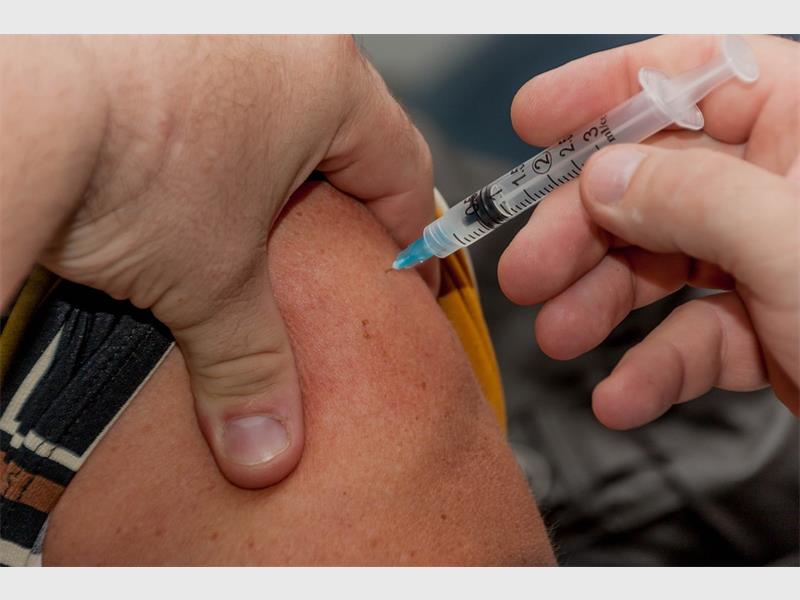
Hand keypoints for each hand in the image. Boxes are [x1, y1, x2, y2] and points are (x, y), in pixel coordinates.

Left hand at [0, 35, 434, 487]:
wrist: (5, 94)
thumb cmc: (117, 155)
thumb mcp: (206, 279)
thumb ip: (251, 363)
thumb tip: (267, 446)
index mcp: (328, 78)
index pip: (403, 168)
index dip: (406, 239)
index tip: (394, 281)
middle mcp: (277, 32)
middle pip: (339, 133)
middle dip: (331, 204)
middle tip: (319, 264)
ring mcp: (213, 22)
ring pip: (270, 105)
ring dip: (262, 166)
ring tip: (238, 226)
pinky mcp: (149, 26)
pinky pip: (204, 86)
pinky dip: (202, 135)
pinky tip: (174, 177)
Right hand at [499, 35, 798, 427]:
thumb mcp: (793, 242)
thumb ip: (692, 196)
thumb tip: (604, 176)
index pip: (692, 75)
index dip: (603, 92)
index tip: (530, 119)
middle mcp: (779, 183)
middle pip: (653, 182)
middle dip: (583, 231)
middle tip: (526, 274)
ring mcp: (768, 258)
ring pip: (660, 263)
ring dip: (602, 305)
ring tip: (557, 340)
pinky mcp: (765, 327)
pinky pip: (694, 336)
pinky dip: (653, 369)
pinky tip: (622, 398)